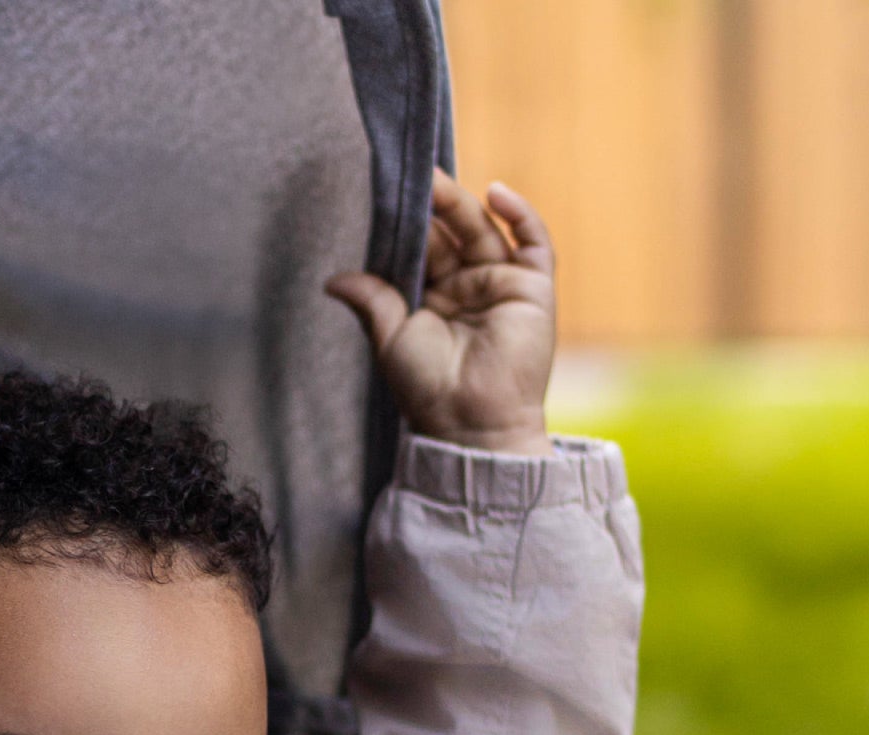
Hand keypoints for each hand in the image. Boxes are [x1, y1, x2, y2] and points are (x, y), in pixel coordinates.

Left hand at [325, 170, 554, 457]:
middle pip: (452, 232)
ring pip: (485, 229)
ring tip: (436, 180)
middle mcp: (469, 289)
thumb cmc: (429, 391)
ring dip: (463, 202)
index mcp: (435, 300)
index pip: (424, 248)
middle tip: (410, 177)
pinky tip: (496, 192)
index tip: (389, 195)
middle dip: (433, 205)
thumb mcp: (391, 340)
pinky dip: (520, 213)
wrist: (472, 423)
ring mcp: (503, 286)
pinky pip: (534, 241)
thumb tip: (333, 280)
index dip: (410, 222)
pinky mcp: (535, 289)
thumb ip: (371, 302)